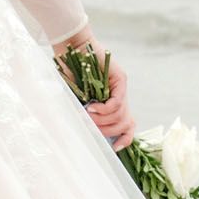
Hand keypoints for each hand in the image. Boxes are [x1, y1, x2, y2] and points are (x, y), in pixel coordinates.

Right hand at [62, 30, 134, 148]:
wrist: (72, 50)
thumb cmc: (70, 75)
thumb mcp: (76, 101)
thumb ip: (83, 115)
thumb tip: (85, 133)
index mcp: (112, 104)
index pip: (128, 126)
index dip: (125, 139)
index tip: (115, 148)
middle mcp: (120, 97)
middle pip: (124, 124)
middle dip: (106, 131)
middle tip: (89, 126)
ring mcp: (122, 88)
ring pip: (121, 115)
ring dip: (102, 120)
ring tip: (88, 114)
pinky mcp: (120, 79)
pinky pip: (117, 103)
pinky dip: (104, 109)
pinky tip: (92, 107)